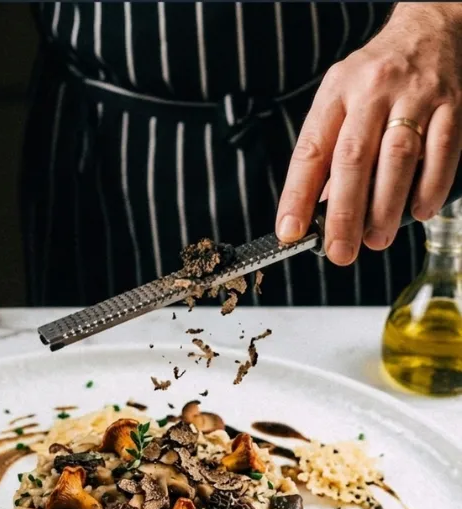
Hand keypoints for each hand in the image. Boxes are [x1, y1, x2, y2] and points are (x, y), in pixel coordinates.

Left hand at [276, 2, 461, 264]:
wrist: (431, 29)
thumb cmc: (378, 78)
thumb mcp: (341, 102)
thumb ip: (328, 153)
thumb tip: (313, 212)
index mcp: (337, 93)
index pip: (311, 149)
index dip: (297, 195)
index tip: (290, 231)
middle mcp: (374, 91)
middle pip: (354, 158)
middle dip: (344, 213)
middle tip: (340, 252)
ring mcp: (415, 97)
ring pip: (397, 158)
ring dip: (385, 207)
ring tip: (376, 240)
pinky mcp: (452, 105)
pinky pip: (442, 151)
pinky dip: (430, 187)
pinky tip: (419, 211)